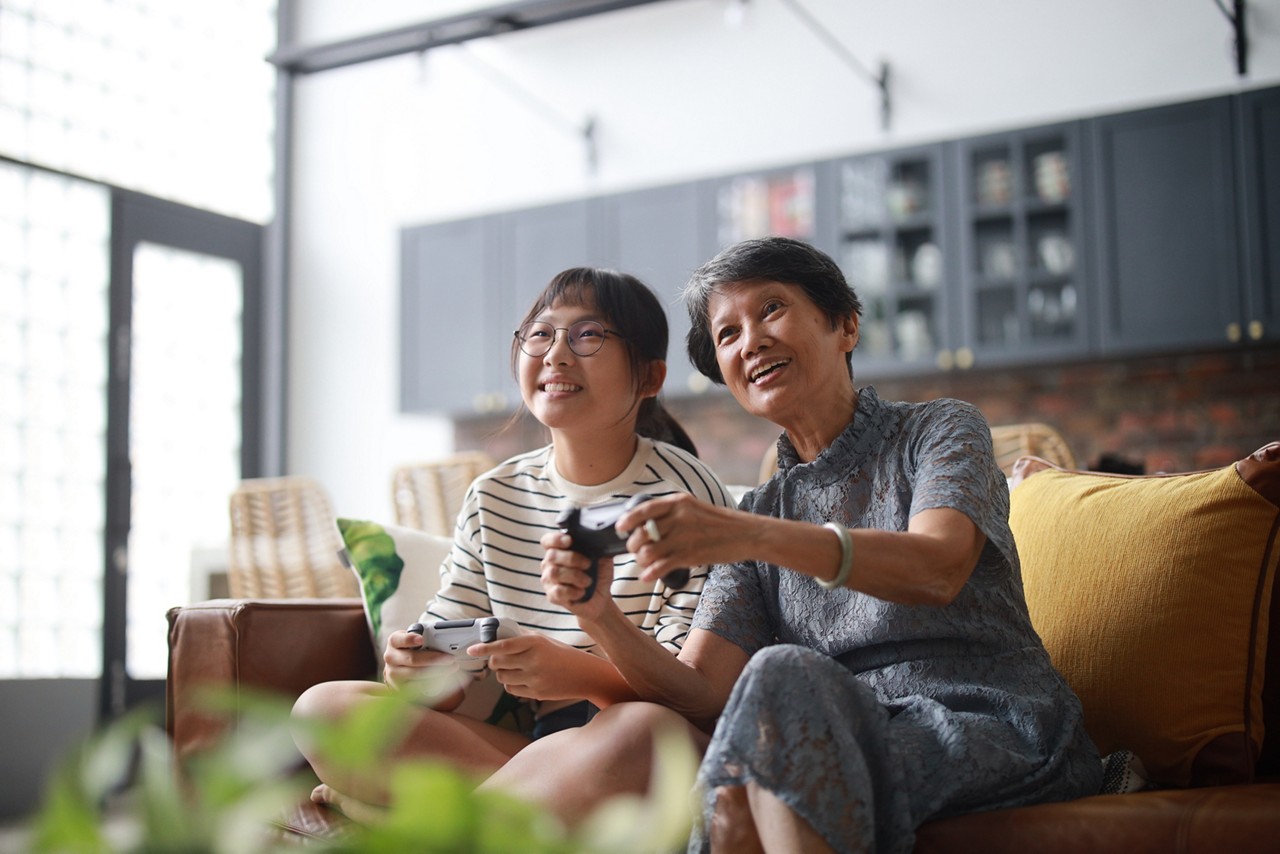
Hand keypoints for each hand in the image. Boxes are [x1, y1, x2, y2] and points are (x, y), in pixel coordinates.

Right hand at [382, 628, 461, 693]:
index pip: (399, 639)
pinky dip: (433, 682)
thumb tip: (443, 640)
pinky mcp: (399, 688)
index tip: (422, 640)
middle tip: (450, 658)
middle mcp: (391, 658)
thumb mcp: (414, 640)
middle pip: (413, 659)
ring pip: (417, 674)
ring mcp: (393, 674)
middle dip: (434, 659)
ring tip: (452, 667)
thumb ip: (424, 637)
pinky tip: (444, 677)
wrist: (399, 668)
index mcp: (394, 642)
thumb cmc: (411, 649)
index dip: (410, 639)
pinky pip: (418, 686)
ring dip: (437, 671)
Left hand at [472, 633, 593, 700]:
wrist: (583, 674)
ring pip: (502, 677)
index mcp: (535, 643)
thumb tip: (497, 636)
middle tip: (499, 659)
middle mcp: (534, 660)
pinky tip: (521, 678)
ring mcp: (535, 678)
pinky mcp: (535, 693)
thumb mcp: (544, 641)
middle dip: (494, 661)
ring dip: (502, 673)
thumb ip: (522, 638)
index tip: (472, 650)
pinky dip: (510, 684)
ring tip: (513, 669)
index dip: (485, 647)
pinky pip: (511, 689)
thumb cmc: (562, 654)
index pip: (503, 645)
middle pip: (498, 662)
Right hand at [539, 529, 616, 619]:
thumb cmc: (598, 574)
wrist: (601, 596)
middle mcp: (551, 563)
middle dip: (572, 558)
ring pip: (554, 573)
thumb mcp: (602, 556)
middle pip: (551, 555)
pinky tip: (582, 591)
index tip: (569, 540)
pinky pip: (558, 591)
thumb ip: (597, 545)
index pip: (548, 541)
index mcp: (560, 550)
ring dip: (575, 576)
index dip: (555, 539)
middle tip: (588, 564)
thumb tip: (599, 537)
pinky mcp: (552, 595)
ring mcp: (549, 580)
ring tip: (588, 581)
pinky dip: (573, 591)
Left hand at [617, 493, 756, 582]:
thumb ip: (674, 513)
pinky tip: (647, 576)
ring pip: (649, 551)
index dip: (628, 520)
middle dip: (633, 546)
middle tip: (636, 552)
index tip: (620, 528)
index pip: (645, 508)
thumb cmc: (721, 523)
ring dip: (642, 561)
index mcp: (679, 502)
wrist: (748, 534)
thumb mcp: (695, 508)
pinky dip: (650, 573)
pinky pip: (662, 565)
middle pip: (642, 533)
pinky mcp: (691, 554)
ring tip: (645, 565)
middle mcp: (679, 516)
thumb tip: (648, 525)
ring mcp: (684, 536)